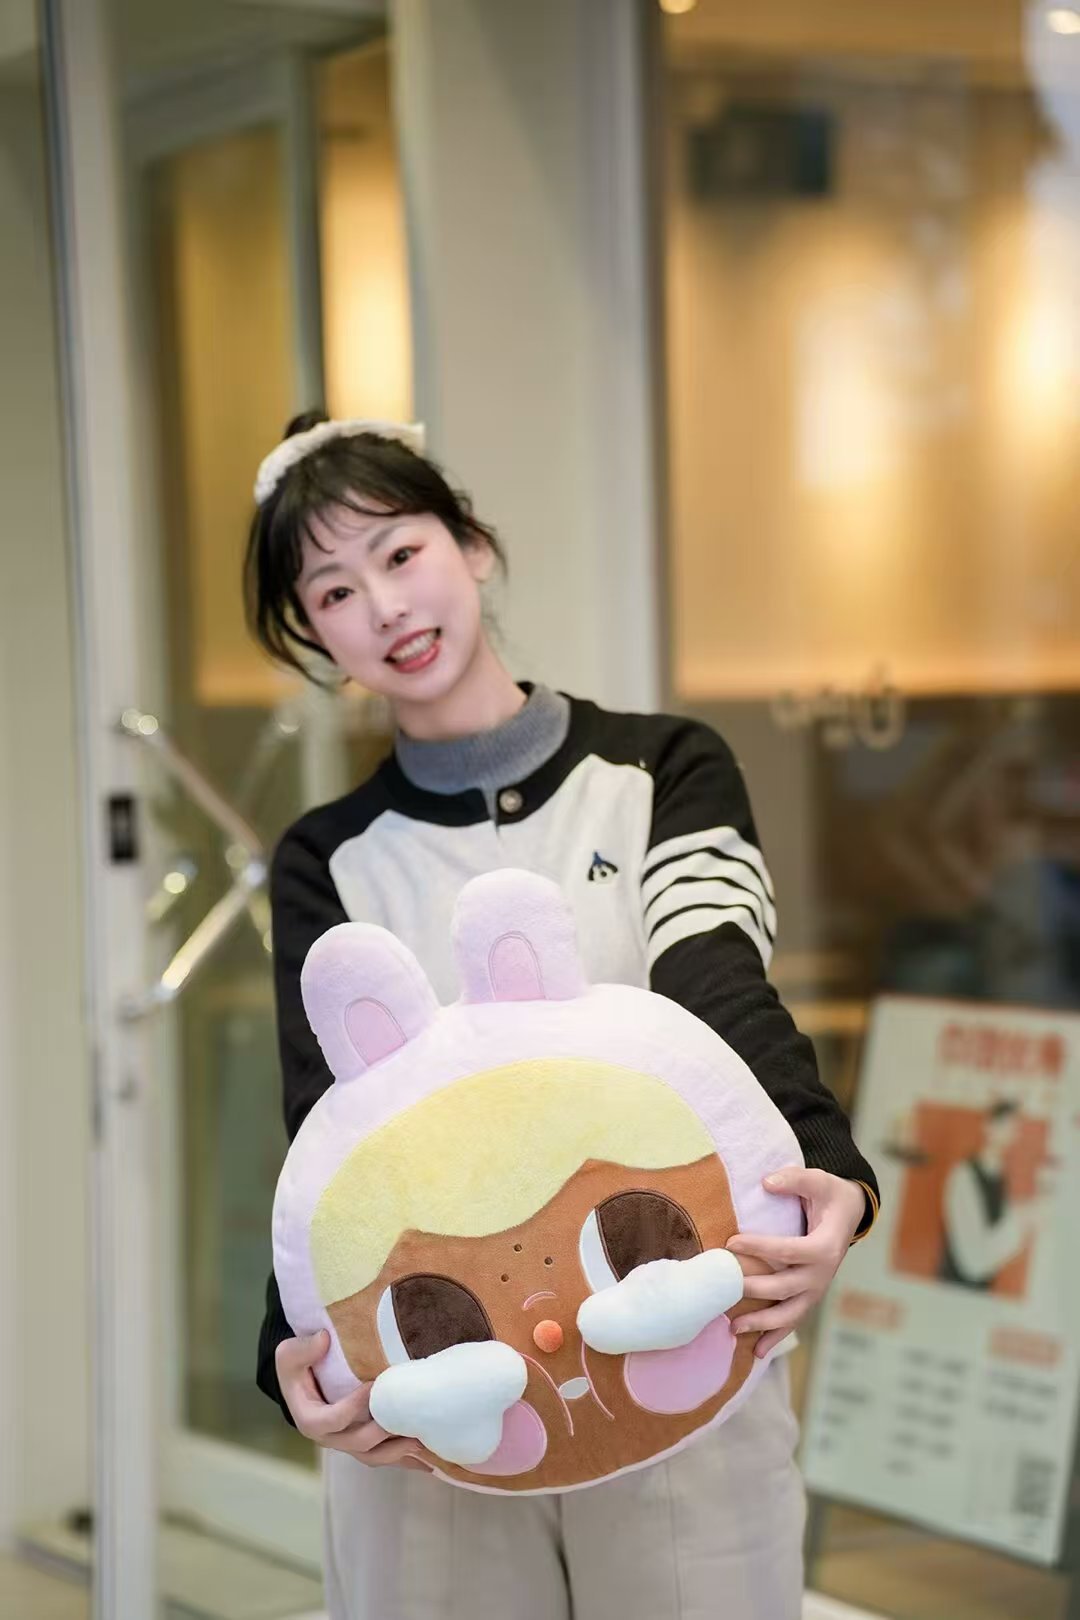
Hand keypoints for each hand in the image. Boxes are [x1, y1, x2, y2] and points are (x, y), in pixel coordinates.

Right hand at [276, 1331, 435, 1470]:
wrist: (305, 1383)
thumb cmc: (299, 1367)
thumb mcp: (289, 1354)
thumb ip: (302, 1349)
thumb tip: (323, 1340)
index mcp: (310, 1420)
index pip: (332, 1420)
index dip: (352, 1407)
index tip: (373, 1386)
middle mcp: (330, 1438)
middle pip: (359, 1444)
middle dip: (383, 1432)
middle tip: (406, 1415)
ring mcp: (349, 1444)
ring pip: (375, 1457)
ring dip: (399, 1451)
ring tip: (423, 1440)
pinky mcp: (364, 1445)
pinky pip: (386, 1457)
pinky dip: (407, 1460)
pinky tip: (430, 1459)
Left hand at [727, 1168, 867, 1358]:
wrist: (850, 1214)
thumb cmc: (831, 1196)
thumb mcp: (819, 1179)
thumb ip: (794, 1179)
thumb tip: (766, 1182)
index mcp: (825, 1247)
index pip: (787, 1250)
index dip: (759, 1247)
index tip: (730, 1243)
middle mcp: (822, 1274)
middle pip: (784, 1288)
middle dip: (753, 1289)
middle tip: (723, 1288)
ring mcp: (817, 1289)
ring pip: (789, 1314)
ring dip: (762, 1323)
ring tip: (734, 1328)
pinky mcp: (810, 1296)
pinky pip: (793, 1320)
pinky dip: (776, 1337)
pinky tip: (757, 1351)